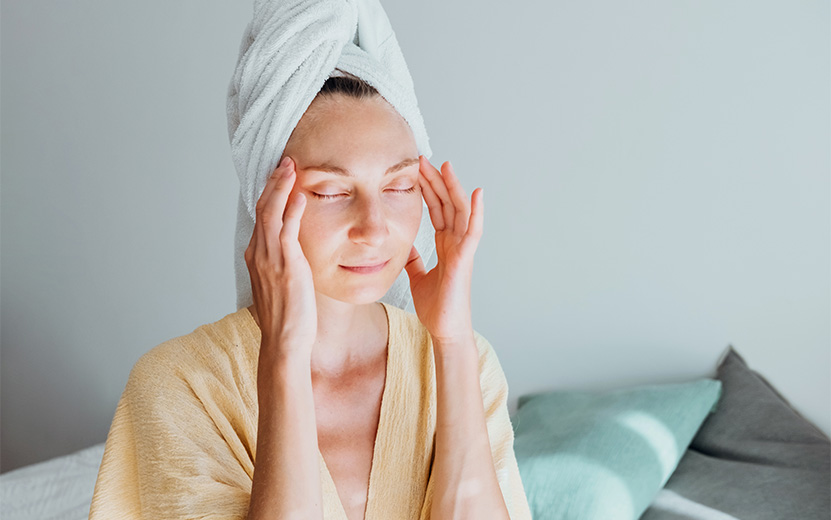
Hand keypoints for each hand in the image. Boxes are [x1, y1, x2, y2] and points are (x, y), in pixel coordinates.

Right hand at [244, 156, 316, 360]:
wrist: (284, 342)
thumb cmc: (289, 318)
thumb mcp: (284, 283)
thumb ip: (286, 262)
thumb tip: (296, 251)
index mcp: (257, 256)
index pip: (262, 216)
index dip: (271, 193)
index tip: (282, 175)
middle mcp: (258, 253)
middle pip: (262, 208)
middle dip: (273, 182)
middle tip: (285, 161)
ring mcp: (269, 259)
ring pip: (270, 213)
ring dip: (280, 187)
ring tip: (291, 166)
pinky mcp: (285, 265)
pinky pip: (286, 230)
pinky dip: (291, 210)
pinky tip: (300, 194)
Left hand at [404, 156, 483, 345]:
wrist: (444, 329)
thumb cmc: (436, 306)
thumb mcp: (417, 276)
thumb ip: (414, 259)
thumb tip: (404, 247)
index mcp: (445, 244)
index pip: (437, 209)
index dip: (428, 189)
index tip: (417, 170)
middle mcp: (456, 242)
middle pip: (448, 204)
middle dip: (436, 181)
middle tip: (423, 159)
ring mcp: (463, 249)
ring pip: (461, 211)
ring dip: (453, 188)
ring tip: (444, 166)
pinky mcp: (465, 259)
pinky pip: (473, 232)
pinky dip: (477, 212)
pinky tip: (476, 194)